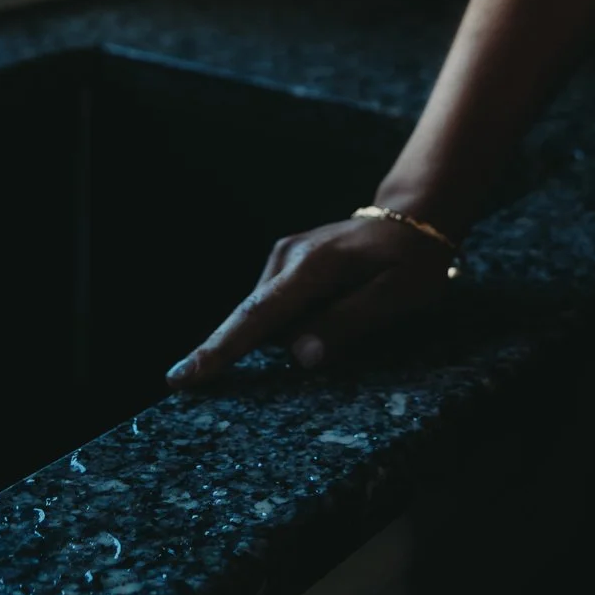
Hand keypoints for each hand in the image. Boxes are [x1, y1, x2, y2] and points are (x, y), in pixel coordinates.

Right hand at [165, 211, 454, 388]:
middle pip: (261, 323)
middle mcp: (287, 257)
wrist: (413, 216)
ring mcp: (283, 257)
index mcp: (313, 267)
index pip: (258, 317)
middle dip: (267, 349)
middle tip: (320, 335)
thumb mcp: (398, 296)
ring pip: (272, 319)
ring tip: (354, 310)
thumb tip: (300, 358)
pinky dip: (295, 321)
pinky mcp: (286, 263)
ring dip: (297, 333)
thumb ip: (349, 323)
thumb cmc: (412, 260)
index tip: (181, 378)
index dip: (220, 351)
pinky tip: (336, 307)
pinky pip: (279, 307)